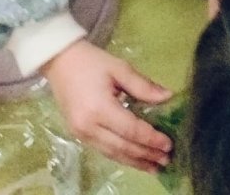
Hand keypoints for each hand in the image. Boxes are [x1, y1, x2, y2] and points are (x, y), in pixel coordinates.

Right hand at [41, 40, 172, 171]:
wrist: (60, 62)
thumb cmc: (91, 62)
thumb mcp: (120, 68)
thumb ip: (143, 86)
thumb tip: (167, 97)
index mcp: (99, 108)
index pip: (131, 130)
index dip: (151, 139)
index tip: (169, 144)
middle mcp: (88, 126)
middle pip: (122, 147)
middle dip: (146, 155)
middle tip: (167, 160)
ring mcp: (81, 134)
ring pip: (112, 153)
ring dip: (135, 162)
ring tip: (155, 166)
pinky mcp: (78, 135)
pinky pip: (103, 150)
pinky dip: (121, 156)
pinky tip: (135, 159)